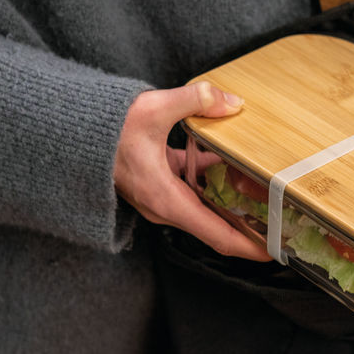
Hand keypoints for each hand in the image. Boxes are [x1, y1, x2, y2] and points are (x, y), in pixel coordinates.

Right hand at [114, 81, 271, 260]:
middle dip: (251, 225)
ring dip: (234, 199)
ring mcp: (161, 198)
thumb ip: (194, 101)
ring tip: (267, 188)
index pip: (218, 237)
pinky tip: (229, 158)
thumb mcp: (150, 110)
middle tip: (285, 219)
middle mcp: (166, 207)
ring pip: (207, 205)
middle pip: (218, 226)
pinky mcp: (158, 184)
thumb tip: (230, 101)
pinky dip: (213, 178)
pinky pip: (193, 188)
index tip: (277, 252)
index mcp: (168, 201)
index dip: (251, 247)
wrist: (68, 134)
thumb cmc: (103, 130)